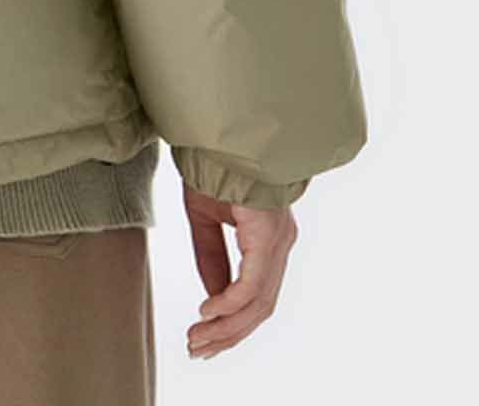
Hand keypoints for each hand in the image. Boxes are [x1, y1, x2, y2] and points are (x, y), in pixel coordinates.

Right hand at [184, 182, 298, 361]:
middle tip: (198, 349)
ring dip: (226, 327)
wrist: (221, 129)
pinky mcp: (268, 237)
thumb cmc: (214, 165)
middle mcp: (280, 245)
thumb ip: (210, 256)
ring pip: (258, 303)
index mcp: (268, 239)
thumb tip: (213, 299)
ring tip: (198, 340)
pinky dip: (229, 303)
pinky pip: (251, 284)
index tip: (203, 338)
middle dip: (228, 334)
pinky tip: (208, 312)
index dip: (231, 322)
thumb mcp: (204, 216)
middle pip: (260, 307)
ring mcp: (277, 242)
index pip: (256, 295)